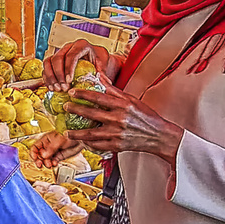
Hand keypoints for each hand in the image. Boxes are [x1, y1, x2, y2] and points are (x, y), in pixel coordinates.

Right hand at [30, 132, 83, 167]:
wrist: (81, 139)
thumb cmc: (70, 135)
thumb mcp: (59, 140)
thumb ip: (51, 148)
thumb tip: (43, 155)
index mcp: (45, 140)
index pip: (35, 147)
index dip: (33, 153)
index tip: (35, 158)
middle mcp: (48, 146)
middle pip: (39, 155)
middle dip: (39, 160)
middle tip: (40, 164)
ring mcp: (53, 152)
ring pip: (45, 160)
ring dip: (46, 163)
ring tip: (50, 164)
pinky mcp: (59, 156)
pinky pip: (53, 162)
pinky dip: (53, 164)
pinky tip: (55, 163)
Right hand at [43, 40, 118, 91]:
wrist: (94, 59)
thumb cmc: (99, 61)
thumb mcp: (103, 66)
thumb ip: (103, 75)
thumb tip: (103, 85)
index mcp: (81, 45)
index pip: (71, 56)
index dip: (68, 69)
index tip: (69, 81)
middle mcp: (68, 47)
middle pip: (57, 58)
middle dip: (58, 75)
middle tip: (63, 88)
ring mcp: (59, 53)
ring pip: (48, 62)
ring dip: (51, 77)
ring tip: (56, 89)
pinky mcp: (53, 61)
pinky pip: (45, 68)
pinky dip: (47, 78)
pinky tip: (51, 88)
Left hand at [64, 82, 183, 161]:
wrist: (159, 136)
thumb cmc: (145, 116)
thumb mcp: (132, 100)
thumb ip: (114, 90)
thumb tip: (100, 77)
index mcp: (123, 105)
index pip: (99, 97)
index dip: (83, 94)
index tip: (72, 91)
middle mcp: (119, 119)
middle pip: (92, 114)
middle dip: (75, 110)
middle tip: (65, 107)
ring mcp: (117, 134)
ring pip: (91, 134)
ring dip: (76, 133)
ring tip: (66, 132)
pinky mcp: (117, 146)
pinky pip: (98, 145)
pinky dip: (88, 144)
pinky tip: (81, 141)